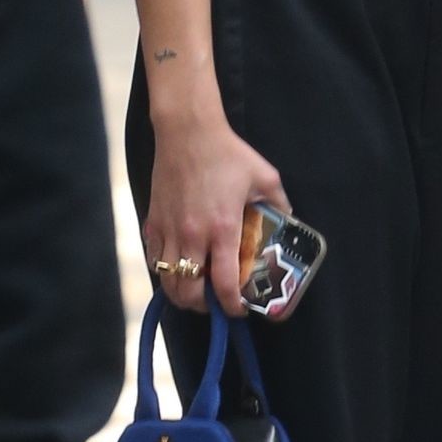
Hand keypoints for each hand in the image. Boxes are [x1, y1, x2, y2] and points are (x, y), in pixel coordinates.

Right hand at [145, 109, 288, 316]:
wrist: (188, 132)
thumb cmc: (227, 153)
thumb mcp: (264, 177)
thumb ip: (279, 202)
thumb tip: (289, 219)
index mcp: (223, 228)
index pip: (224, 284)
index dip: (232, 305)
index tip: (239, 309)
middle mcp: (193, 235)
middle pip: (190, 293)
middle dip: (204, 307)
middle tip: (217, 302)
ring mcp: (169, 231)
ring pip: (168, 282)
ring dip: (182, 294)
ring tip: (197, 291)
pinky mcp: (153, 223)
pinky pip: (154, 261)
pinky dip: (165, 272)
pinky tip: (179, 266)